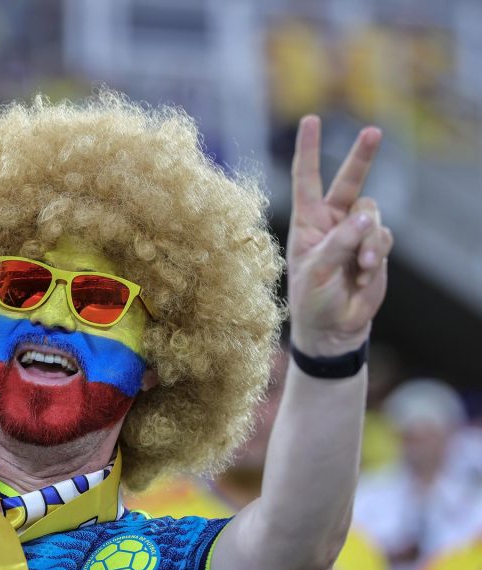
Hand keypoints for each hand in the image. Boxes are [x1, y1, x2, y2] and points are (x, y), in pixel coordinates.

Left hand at [286, 116, 392, 356]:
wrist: (335, 328)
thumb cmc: (313, 300)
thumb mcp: (318, 271)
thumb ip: (341, 242)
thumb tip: (366, 217)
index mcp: (306, 222)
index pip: (306, 179)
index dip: (309, 150)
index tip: (310, 120)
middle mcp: (331, 222)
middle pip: (350, 181)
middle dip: (362, 157)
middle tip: (373, 130)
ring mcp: (355, 233)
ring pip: (373, 215)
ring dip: (370, 239)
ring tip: (362, 264)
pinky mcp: (375, 247)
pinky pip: (384, 238)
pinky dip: (377, 254)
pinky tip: (365, 273)